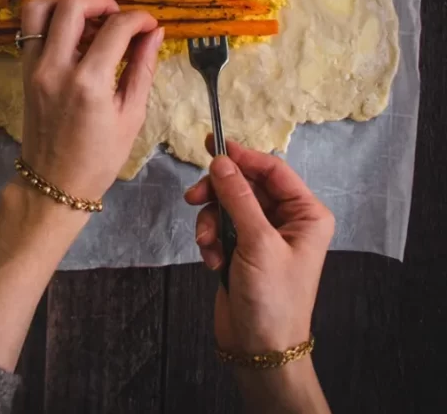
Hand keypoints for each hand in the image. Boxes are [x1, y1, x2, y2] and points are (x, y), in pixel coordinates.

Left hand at [20, 0, 163, 200]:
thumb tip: (155, 32)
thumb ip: (143, 67)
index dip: (139, 19)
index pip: (116, 28)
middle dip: (102, 1)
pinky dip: (52, 19)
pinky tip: (75, 35)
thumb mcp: (132, 115)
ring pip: (41, 8)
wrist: (54, 185)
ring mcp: (34, 68)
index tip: (150, 25)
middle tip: (119, 17)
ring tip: (92, 20)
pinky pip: (31, 28)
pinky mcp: (24, 70)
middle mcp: (56, 69)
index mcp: (88, 84)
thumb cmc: (99, 158)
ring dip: (69, 3)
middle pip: (73, 6)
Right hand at [184, 137, 333, 355]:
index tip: (214, 148)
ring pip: (228, 206)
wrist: (260, 351)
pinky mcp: (243, 250)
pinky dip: (211, 240)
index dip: (243, 157)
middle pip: (246, 185)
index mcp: (306, 214)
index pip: (273, 170)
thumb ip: (238, 198)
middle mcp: (287, 220)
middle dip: (219, 194)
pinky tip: (212, 260)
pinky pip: (220, 227)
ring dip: (211, 221)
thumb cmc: (273, 299)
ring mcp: (263, 235)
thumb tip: (221, 160)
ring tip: (207, 243)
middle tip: (193, 196)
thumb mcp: (257, 243)